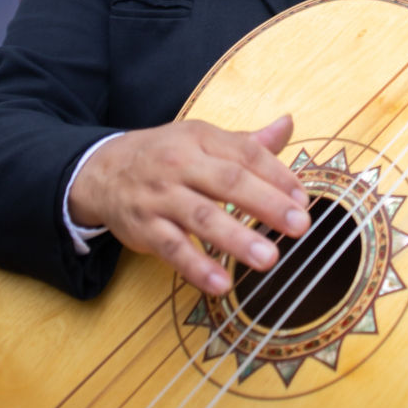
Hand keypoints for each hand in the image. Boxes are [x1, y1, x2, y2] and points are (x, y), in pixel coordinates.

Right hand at [68, 115, 310, 294]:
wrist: (104, 170)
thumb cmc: (166, 154)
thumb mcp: (202, 139)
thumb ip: (247, 141)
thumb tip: (288, 124)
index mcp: (201, 138)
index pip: (246, 154)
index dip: (277, 175)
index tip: (303, 198)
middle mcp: (181, 164)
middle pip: (229, 182)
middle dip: (267, 204)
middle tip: (300, 226)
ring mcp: (161, 196)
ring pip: (202, 217)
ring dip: (237, 239)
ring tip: (269, 259)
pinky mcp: (144, 228)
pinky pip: (172, 249)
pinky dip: (197, 267)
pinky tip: (222, 283)